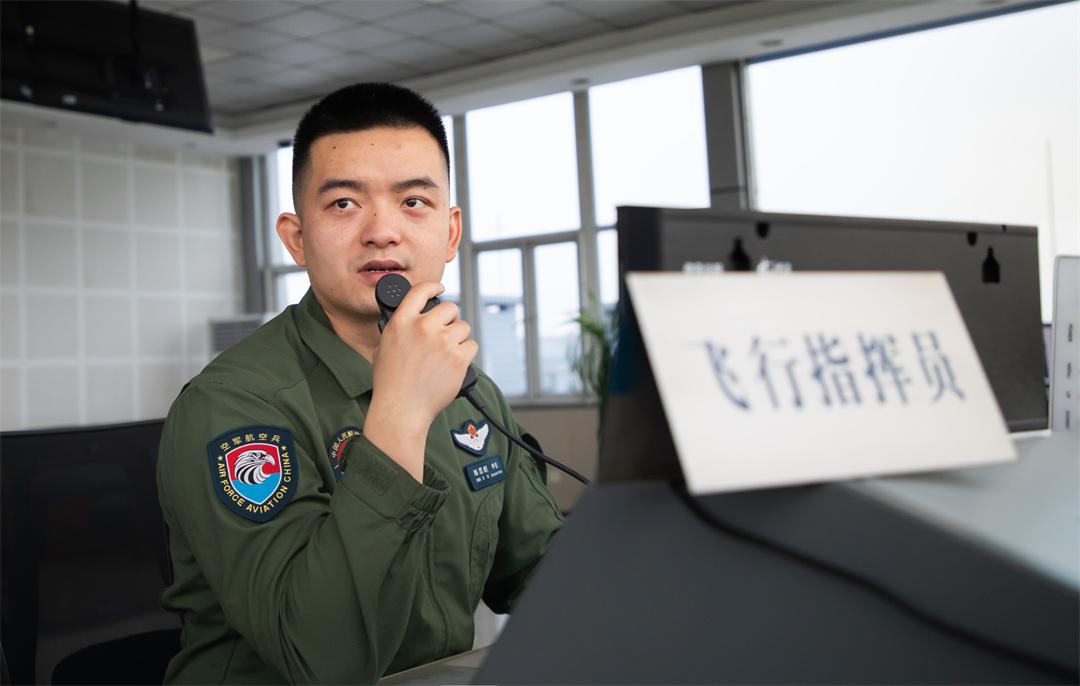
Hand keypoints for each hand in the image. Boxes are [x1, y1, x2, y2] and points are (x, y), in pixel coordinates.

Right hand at [365, 282, 478, 480]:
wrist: (401, 409)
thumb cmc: (390, 384)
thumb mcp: (383, 347)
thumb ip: (400, 329)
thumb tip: (414, 322)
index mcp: (402, 322)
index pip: (421, 291)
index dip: (434, 286)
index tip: (440, 288)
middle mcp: (423, 328)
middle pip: (450, 308)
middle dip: (450, 319)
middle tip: (446, 332)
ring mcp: (443, 342)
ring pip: (463, 327)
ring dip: (459, 338)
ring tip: (447, 354)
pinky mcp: (459, 358)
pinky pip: (472, 346)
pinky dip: (466, 354)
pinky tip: (454, 364)